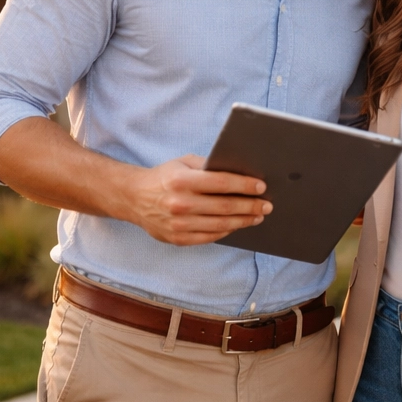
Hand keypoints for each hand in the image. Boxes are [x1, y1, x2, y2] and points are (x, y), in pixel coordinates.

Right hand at [118, 155, 269, 245]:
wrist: (135, 198)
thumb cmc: (165, 177)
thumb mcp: (183, 163)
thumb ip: (208, 166)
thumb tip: (239, 172)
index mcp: (182, 180)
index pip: (221, 183)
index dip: (244, 185)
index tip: (261, 187)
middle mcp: (180, 203)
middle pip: (225, 206)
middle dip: (250, 206)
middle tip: (266, 205)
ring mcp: (179, 224)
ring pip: (220, 224)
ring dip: (243, 220)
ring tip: (257, 216)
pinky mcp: (178, 238)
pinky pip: (210, 236)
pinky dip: (227, 230)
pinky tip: (237, 225)